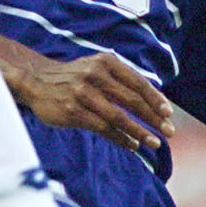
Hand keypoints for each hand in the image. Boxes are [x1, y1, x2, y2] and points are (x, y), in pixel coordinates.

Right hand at [14, 50, 176, 152]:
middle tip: (169, 131)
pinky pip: (103, 128)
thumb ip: (120, 80)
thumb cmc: (74, 76)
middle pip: (132, 100)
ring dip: (140, 132)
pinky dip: (120, 138)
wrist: (36, 81)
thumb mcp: (96, 67)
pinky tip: (132, 144)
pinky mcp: (73, 112)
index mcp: (104, 62)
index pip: (137, 82)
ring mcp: (83, 94)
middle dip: (153, 118)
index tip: (168, 114)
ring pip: (119, 117)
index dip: (155, 99)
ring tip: (154, 142)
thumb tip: (153, 102)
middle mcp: (95, 75)